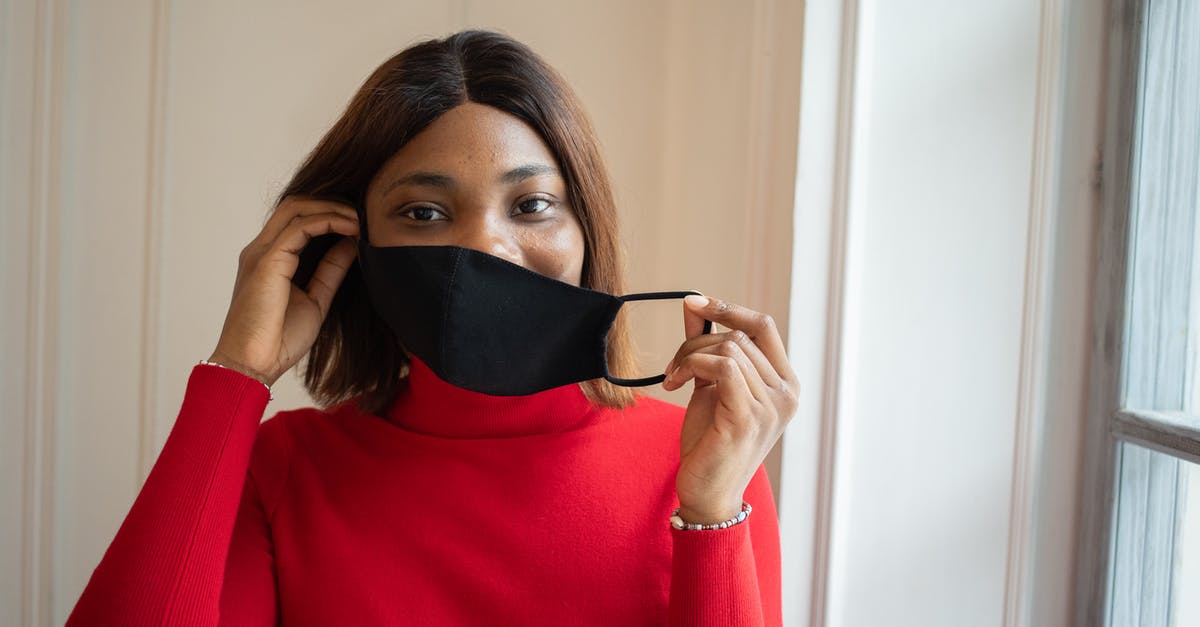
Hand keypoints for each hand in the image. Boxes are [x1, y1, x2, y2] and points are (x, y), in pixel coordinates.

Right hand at [208, 196, 359, 386]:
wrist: (252, 366)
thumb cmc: (278, 340)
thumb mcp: (316, 299)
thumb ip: (331, 270)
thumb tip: (352, 245)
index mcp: (269, 258)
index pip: (297, 218)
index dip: (329, 212)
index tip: (360, 221)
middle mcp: (261, 250)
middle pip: (295, 204)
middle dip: (332, 202)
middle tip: (363, 213)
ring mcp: (261, 253)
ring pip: (297, 208)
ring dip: (333, 208)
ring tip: (361, 219)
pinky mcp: (267, 261)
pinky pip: (300, 226)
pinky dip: (328, 221)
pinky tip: (352, 229)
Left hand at [664, 295, 799, 523]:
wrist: (708, 492)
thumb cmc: (711, 441)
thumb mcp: (711, 386)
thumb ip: (707, 347)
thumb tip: (694, 306)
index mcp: (786, 384)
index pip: (764, 326)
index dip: (729, 308)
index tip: (695, 302)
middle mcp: (787, 394)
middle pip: (739, 335)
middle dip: (696, 342)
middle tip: (673, 366)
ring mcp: (771, 407)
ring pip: (728, 349)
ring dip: (689, 357)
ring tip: (673, 380)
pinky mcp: (747, 418)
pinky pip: (722, 367)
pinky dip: (692, 366)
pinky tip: (675, 385)